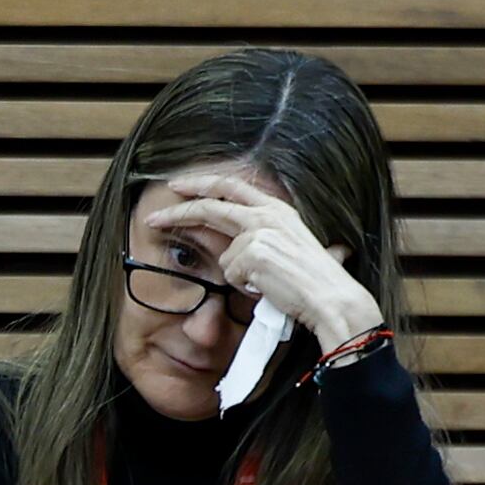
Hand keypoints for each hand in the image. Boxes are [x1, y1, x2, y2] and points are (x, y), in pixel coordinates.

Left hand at [145, 172, 382, 353]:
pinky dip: (247, 288)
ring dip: (242, 277)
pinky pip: (233, 276)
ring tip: (269, 284)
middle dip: (178, 211)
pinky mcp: (252, 252)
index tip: (180, 187)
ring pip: (226, 257)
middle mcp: (267, 214)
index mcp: (278, 209)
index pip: (231, 187)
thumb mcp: (300, 249)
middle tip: (153, 217)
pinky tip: (268, 288)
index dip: (202, 185)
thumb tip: (259, 252)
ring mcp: (259, 231)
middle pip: (211, 206)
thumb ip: (276, 241)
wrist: (331, 298)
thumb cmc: (319, 281)